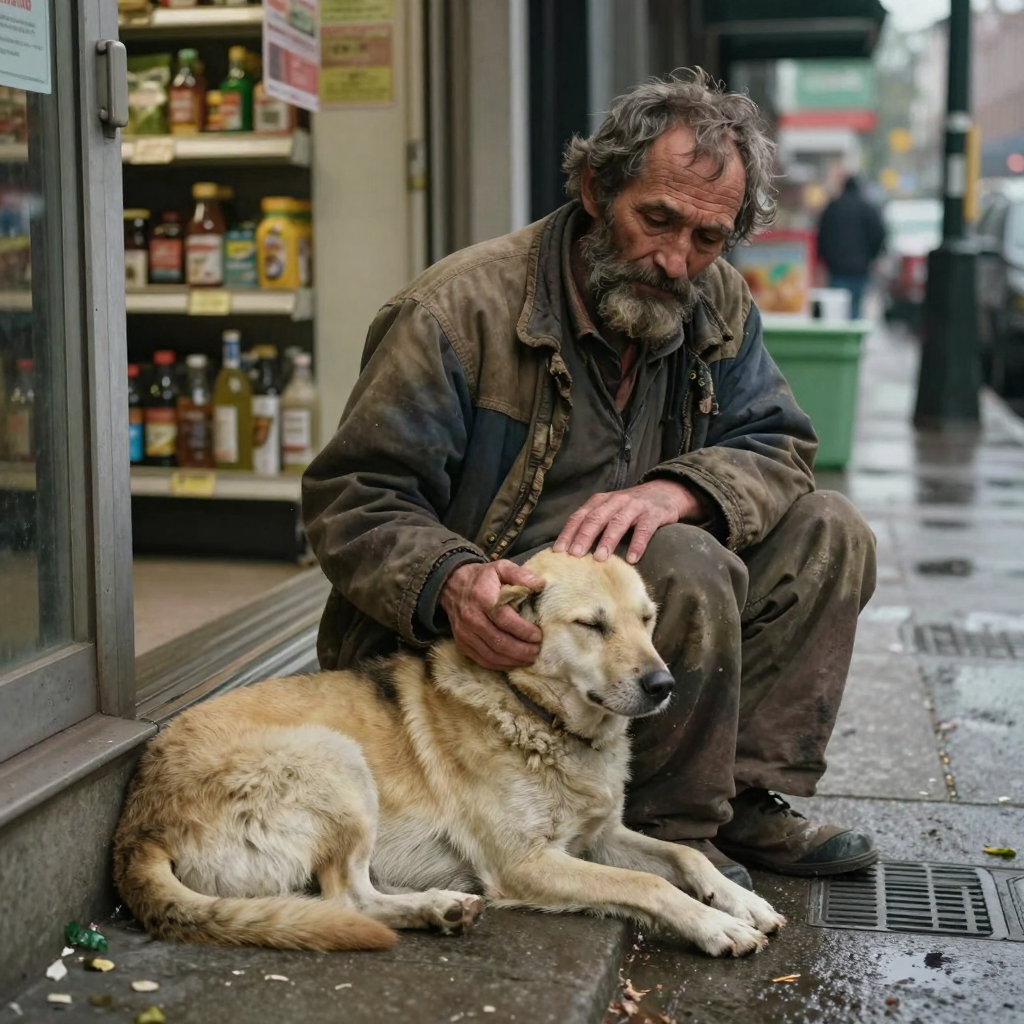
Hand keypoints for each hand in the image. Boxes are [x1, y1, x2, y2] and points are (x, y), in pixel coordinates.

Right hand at [439, 560, 544, 670]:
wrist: (452, 586)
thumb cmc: (483, 578)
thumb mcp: (501, 567)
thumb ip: (521, 574)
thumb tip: (541, 585)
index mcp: (483, 598)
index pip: (504, 619)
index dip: (523, 630)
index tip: (538, 635)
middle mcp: (471, 618)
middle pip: (499, 641)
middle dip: (521, 650)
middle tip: (537, 651)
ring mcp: (465, 633)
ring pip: (491, 654)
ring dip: (513, 660)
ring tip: (530, 659)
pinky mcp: (462, 644)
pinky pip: (482, 660)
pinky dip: (500, 665)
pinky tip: (514, 663)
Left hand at [553, 480, 706, 564]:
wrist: (666, 492)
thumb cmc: (632, 507)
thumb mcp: (610, 509)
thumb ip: (594, 522)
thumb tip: (571, 549)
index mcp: (601, 501)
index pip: (580, 516)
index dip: (568, 533)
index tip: (558, 551)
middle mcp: (615, 501)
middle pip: (596, 519)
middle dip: (584, 537)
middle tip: (574, 555)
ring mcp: (635, 506)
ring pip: (618, 522)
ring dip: (607, 540)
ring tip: (599, 558)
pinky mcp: (653, 514)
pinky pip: (644, 530)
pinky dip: (638, 544)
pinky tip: (632, 558)